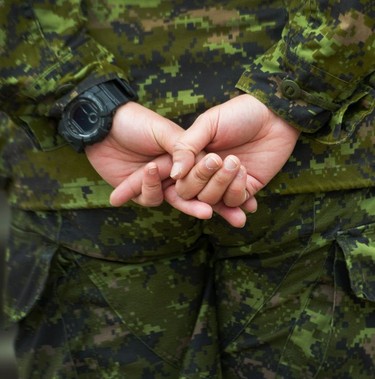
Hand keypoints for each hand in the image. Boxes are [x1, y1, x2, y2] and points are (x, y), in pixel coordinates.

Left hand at [85, 102, 249, 225]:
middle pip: (200, 194)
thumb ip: (183, 149)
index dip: (228, 191)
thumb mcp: (164, 131)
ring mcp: (157, 183)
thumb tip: (195, 169)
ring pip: (176, 200)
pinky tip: (150, 179)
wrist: (103, 123)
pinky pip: (149, 198)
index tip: (247, 203)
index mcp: (185, 159)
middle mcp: (174, 174)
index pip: (210, 178)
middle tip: (237, 219)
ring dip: (189, 205)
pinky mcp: (137, 191)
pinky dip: (149, 191)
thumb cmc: (136, 122)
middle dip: (220, 206)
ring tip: (203, 209)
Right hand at [171, 94, 299, 201]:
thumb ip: (186, 147)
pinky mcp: (245, 190)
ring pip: (211, 201)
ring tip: (236, 161)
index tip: (207, 160)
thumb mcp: (207, 124)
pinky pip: (233, 202)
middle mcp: (205, 174)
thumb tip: (175, 174)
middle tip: (218, 159)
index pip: (178, 181)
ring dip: (222, 183)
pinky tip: (245, 171)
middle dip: (204, 179)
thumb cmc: (238, 114)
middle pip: (191, 194)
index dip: (187, 178)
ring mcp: (224, 183)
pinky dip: (237, 189)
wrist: (274, 116)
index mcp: (191, 158)